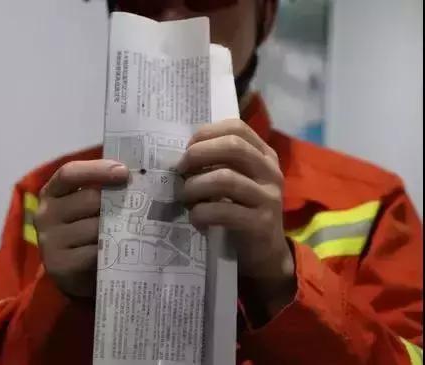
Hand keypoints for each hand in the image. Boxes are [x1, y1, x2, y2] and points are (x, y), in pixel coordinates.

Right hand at [34, 159, 128, 297]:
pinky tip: (120, 252)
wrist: (77, 276)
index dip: (97, 169)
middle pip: (89, 199)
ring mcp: (50, 241)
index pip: (69, 173)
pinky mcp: (60, 266)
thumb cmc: (87, 231)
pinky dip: (111, 251)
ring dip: (117, 228)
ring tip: (132, 231)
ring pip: (95, 227)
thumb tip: (137, 174)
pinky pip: (95, 252)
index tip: (124, 172)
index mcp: (52, 192)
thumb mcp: (90, 206)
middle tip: (139, 207)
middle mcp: (45, 214)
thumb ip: (103, 188)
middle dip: (116, 202)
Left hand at [177, 119, 295, 321]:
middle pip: (233, 146)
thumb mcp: (237, 181)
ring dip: (195, 187)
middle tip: (181, 170)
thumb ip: (218, 163)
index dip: (207, 133)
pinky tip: (196, 219)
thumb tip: (181, 154)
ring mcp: (268, 197)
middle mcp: (270, 172)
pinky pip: (223, 211)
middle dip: (198, 154)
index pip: (237, 127)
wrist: (265, 253)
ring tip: (186, 198)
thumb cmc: (241, 210)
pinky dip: (201, 213)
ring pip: (225, 178)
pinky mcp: (260, 223)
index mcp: (264, 155)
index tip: (188, 147)